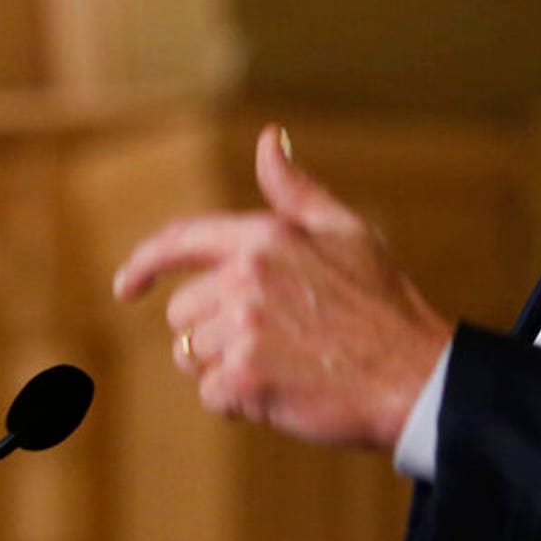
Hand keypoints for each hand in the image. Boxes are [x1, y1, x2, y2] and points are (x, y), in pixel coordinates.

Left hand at [112, 124, 453, 451]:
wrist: (414, 375)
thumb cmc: (382, 304)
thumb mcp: (345, 231)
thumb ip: (295, 188)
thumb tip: (269, 138)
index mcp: (265, 236)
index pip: (181, 240)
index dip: (145, 263)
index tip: (126, 287)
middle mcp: (246, 277)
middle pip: (183, 313)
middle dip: (212, 332)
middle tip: (269, 342)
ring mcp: (243, 328)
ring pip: (193, 357)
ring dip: (225, 368)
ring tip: (281, 366)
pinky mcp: (245, 377)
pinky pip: (212, 395)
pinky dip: (239, 402)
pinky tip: (281, 391)